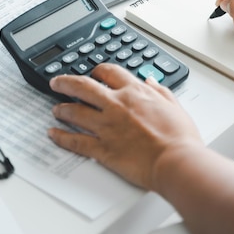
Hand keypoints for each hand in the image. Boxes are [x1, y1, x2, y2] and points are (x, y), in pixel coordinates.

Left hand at [48, 63, 201, 189]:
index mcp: (135, 93)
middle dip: (66, 83)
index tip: (93, 73)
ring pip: (75, 112)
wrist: (176, 162)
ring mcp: (107, 127)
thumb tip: (151, 80)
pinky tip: (54, 134)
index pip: (110, 72)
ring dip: (62, 109)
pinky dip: (61, 137)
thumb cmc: (180, 138)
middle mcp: (117, 105)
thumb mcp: (174, 106)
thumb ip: (160, 91)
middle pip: (83, 87)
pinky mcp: (102, 149)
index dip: (98, 70)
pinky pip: (75, 141)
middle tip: (57, 83)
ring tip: (56, 109)